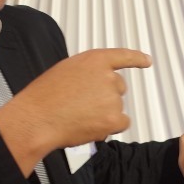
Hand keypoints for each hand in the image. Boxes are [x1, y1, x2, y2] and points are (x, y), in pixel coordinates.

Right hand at [0, 48, 150, 173]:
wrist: (37, 119)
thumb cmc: (44, 98)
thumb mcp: (65, 71)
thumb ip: (87, 73)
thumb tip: (96, 86)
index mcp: (94, 60)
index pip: (122, 56)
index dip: (137, 58)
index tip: (147, 60)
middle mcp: (107, 76)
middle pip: (118, 87)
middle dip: (105, 96)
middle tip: (82, 104)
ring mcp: (112, 98)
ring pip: (117, 107)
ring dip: (104, 113)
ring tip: (79, 115)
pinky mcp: (114, 118)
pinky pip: (121, 123)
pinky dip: (110, 127)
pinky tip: (91, 126)